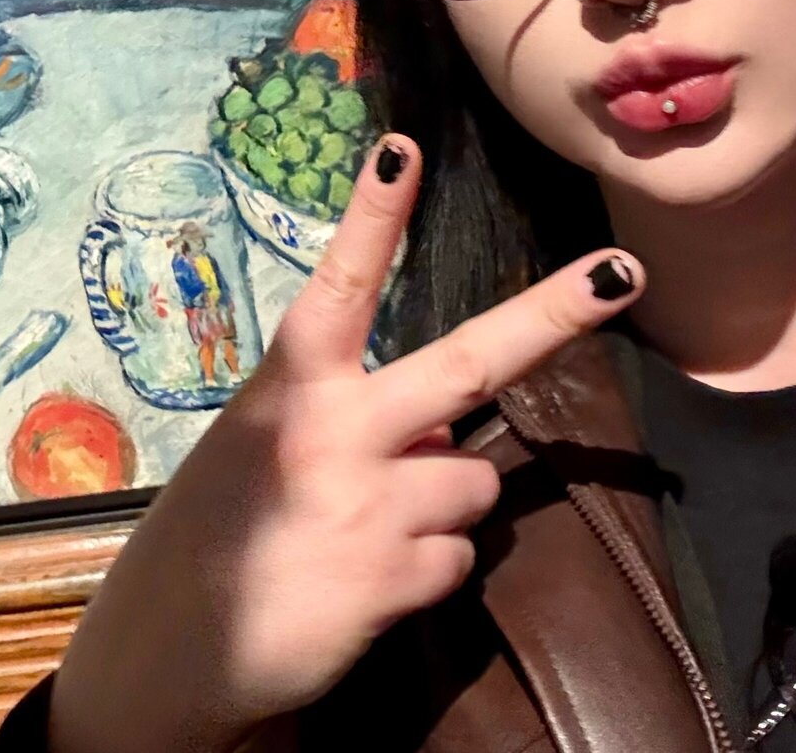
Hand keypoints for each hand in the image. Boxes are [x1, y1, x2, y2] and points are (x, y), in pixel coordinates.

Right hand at [46, 133, 644, 752]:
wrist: (175, 646)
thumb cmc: (219, 527)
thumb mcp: (265, 448)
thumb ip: (352, 420)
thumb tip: (449, 425)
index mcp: (291, 388)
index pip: (338, 286)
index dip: (373, 219)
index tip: (403, 150)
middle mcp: (335, 432)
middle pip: (468, 362)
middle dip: (552, 314)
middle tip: (621, 273)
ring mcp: (371, 504)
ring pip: (472, 481)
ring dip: (439, 504)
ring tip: (364, 531)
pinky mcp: (395, 576)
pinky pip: (458, 558)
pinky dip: (426, 569)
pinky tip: (365, 581)